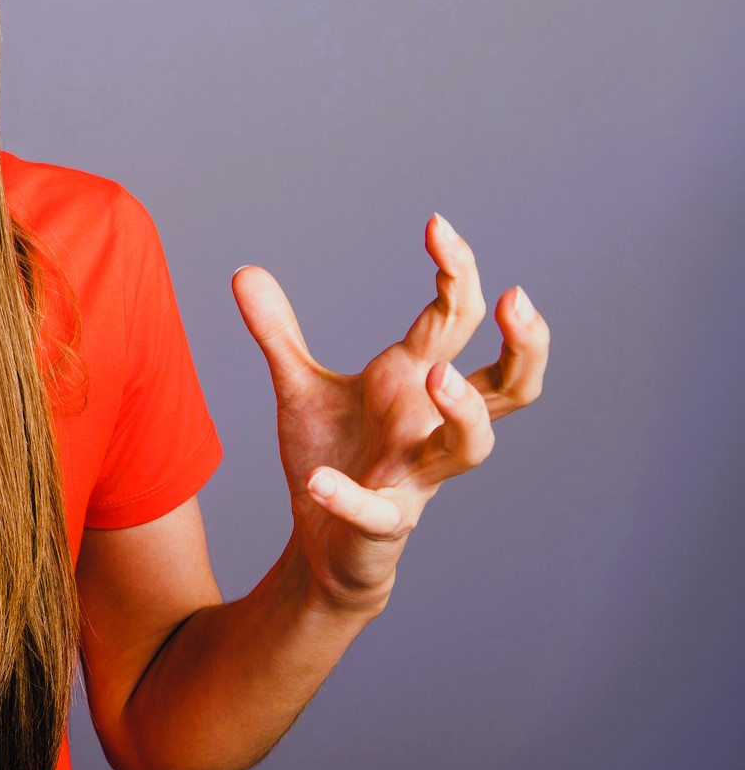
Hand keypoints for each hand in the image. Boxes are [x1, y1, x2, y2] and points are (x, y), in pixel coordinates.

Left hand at [232, 214, 549, 610]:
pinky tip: (320, 482)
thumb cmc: (332, 456)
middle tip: (517, 298)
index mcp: (414, 383)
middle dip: (524, 344)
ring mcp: (415, 476)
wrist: (320, 545)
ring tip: (435, 372)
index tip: (437, 225)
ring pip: (473, 447)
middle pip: (512, 386)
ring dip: (463, 410)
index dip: (457, 272)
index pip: (458, 320)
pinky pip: (379, 511)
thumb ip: (277, 333)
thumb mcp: (299, 388)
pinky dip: (350, 496)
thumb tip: (245, 271)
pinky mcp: (384, 523)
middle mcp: (430, 425)